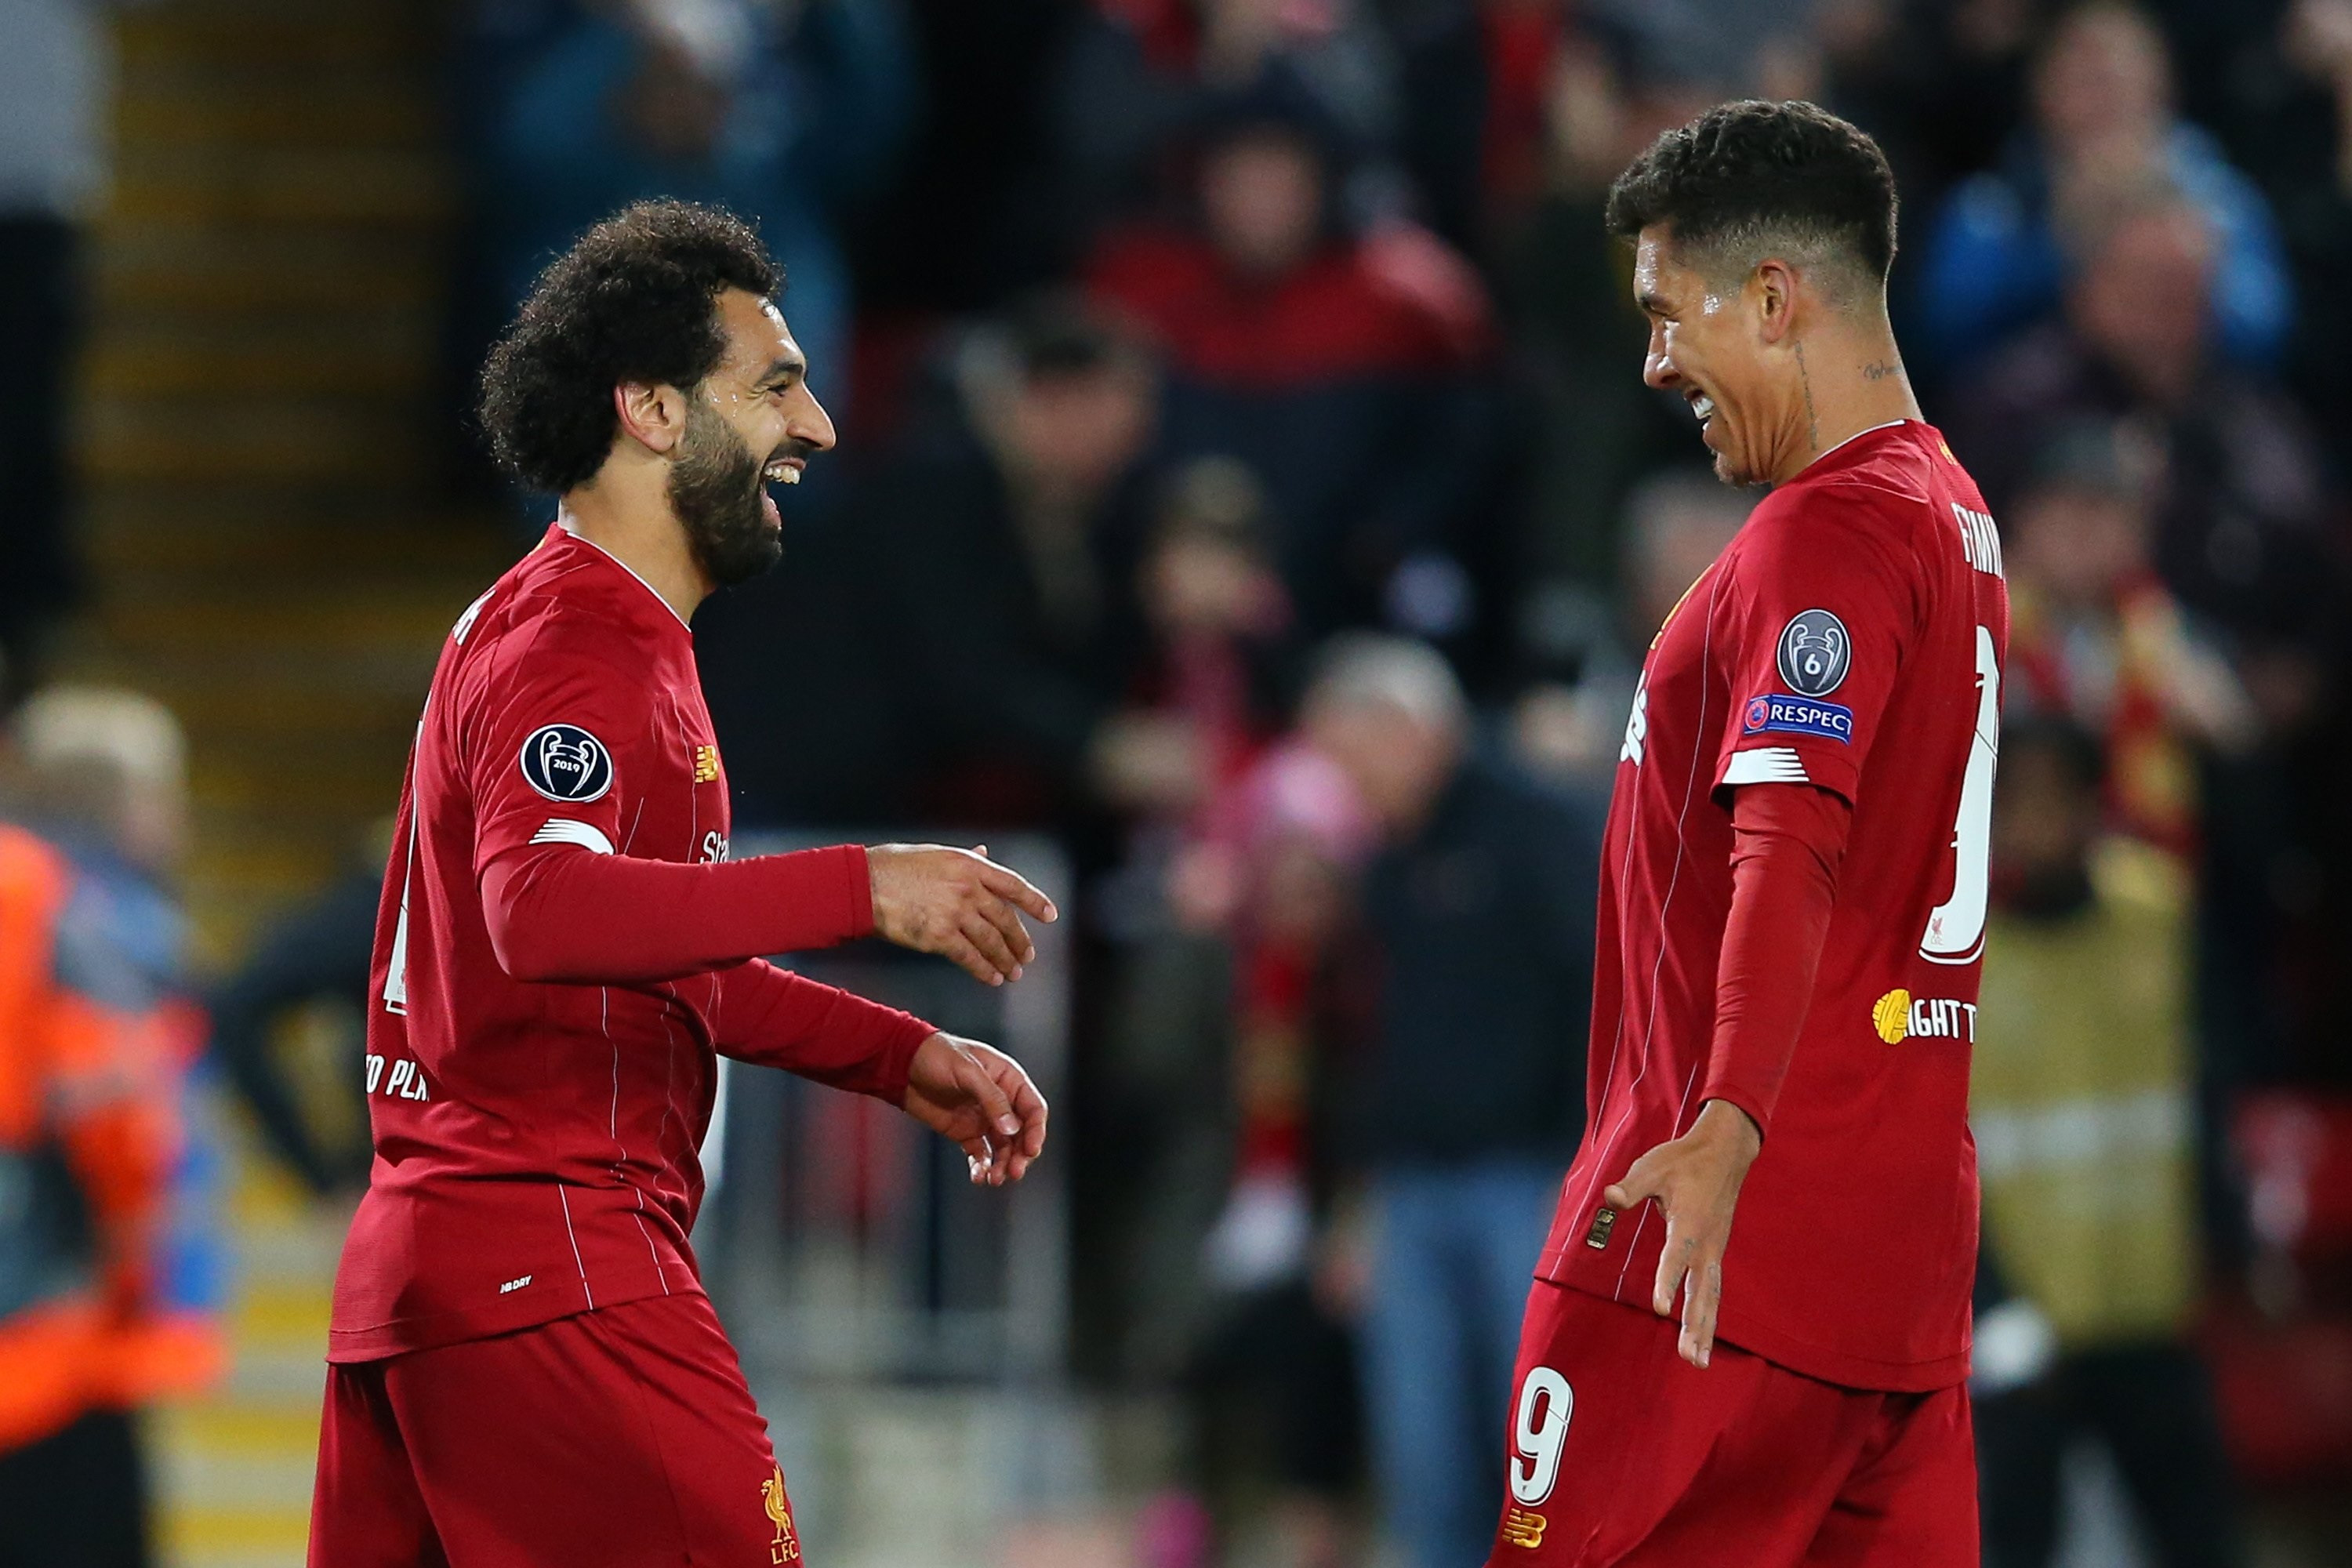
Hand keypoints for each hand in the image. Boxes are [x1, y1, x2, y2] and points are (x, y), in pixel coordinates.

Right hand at [867, 844, 1057, 986]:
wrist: (865, 884)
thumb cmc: (896, 866)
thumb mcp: (936, 853)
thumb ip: (966, 858)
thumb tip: (986, 852)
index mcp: (970, 865)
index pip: (1014, 885)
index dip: (1035, 901)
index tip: (1050, 915)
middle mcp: (969, 888)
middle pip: (1006, 919)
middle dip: (1020, 940)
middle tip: (1028, 956)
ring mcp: (956, 913)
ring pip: (992, 942)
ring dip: (1006, 960)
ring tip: (1014, 973)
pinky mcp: (939, 937)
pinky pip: (971, 958)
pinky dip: (985, 970)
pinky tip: (993, 979)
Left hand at [903, 1033, 1048, 1186]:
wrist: (902, 1064)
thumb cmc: (937, 1055)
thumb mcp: (968, 1071)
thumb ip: (992, 1099)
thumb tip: (1011, 1128)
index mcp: (1008, 1080)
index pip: (1033, 1109)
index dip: (1036, 1131)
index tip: (1031, 1150)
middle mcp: (1000, 1102)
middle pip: (1021, 1134)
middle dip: (1020, 1154)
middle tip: (1014, 1172)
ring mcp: (983, 1118)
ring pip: (1003, 1148)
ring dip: (1003, 1165)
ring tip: (995, 1179)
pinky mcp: (965, 1132)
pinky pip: (980, 1154)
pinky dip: (982, 1167)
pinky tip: (978, 1177)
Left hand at [1601, 1098, 1761, 1368]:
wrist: (1725, 1153)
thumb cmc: (1685, 1160)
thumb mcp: (1653, 1166)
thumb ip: (1632, 1186)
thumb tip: (1610, 1198)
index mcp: (1689, 1224)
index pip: (1675, 1258)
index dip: (1667, 1283)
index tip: (1661, 1308)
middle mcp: (1707, 1244)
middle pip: (1701, 1292)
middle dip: (1695, 1326)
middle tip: (1690, 1358)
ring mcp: (1715, 1250)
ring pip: (1711, 1297)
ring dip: (1705, 1329)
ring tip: (1698, 1361)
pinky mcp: (1716, 1252)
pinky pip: (1713, 1289)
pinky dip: (1709, 1314)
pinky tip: (1703, 1335)